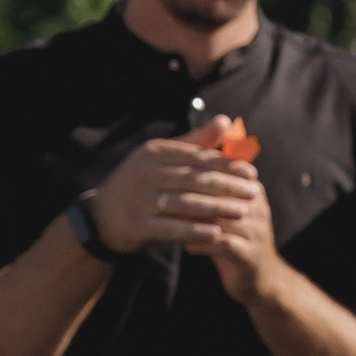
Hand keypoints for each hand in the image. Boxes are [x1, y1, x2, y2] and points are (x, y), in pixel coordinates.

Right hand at [87, 135, 278, 302]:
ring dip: (217, 208)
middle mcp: (145, 172)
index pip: (197, 157)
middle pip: (194, 179)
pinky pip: (171, 227)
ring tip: (242, 212)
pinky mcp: (136, 223)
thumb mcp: (161, 157)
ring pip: (185, 203)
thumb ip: (194, 141)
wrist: (102, 216)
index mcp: (153, 151)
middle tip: (253, 193)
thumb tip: (226, 121)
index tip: (251, 172)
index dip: (226, 165)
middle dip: (227, 186)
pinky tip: (216, 233)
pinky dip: (195, 230)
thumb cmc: (140, 183)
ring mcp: (139, 199)